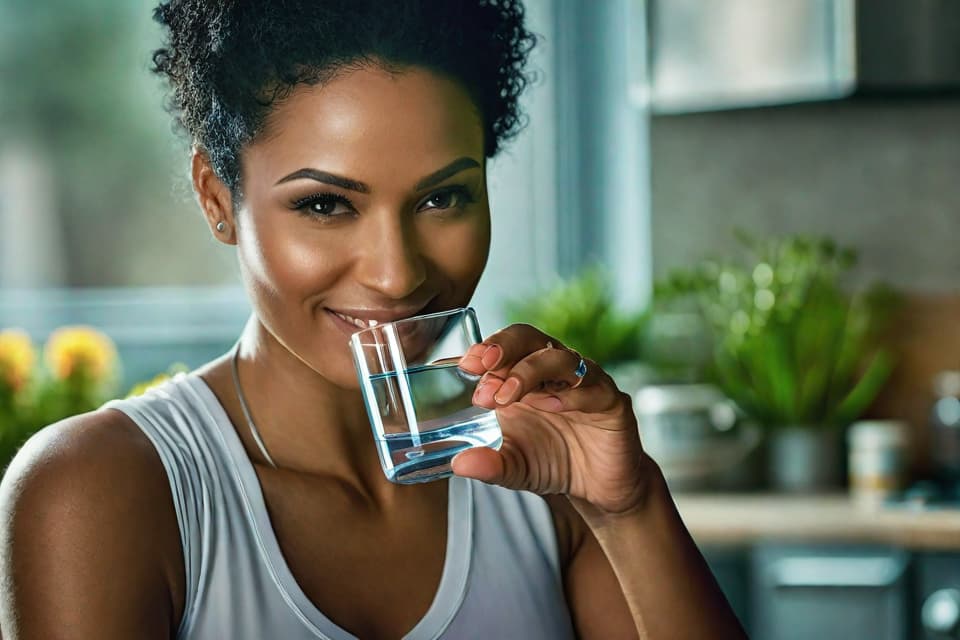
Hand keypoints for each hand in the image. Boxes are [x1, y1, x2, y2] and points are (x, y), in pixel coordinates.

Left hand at [453, 323, 654, 516]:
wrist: (598, 488)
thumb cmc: (553, 463)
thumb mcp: (514, 467)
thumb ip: (489, 463)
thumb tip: (459, 465)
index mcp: (524, 377)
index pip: (503, 348)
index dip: (484, 350)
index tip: (465, 364)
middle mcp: (554, 371)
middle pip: (530, 338)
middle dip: (504, 346)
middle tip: (483, 366)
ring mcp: (585, 382)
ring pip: (560, 357)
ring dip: (530, 371)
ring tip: (507, 396)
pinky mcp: (612, 401)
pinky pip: (594, 387)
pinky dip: (571, 393)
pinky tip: (552, 406)